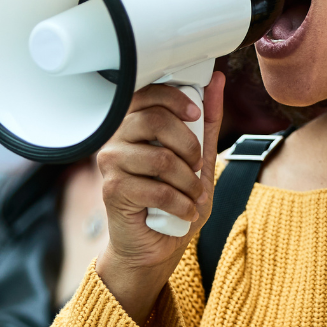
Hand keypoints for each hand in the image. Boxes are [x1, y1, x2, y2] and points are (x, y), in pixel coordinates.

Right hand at [94, 72, 225, 322]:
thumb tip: (216, 81)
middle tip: (197, 166)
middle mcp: (116, 138)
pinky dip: (181, 204)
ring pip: (160, 159)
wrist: (155, 246)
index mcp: (134, 123)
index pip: (149, 92)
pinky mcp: (112, 190)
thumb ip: (206, 121)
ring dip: (189, 182)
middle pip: (155, 121)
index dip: (176, 99)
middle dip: (189, 146)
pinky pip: (156, 189)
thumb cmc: (175, 201)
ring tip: (194, 195)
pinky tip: (186, 212)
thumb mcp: (199, 158)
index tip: (196, 116)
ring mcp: (111, 163)